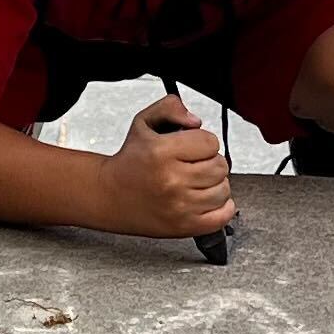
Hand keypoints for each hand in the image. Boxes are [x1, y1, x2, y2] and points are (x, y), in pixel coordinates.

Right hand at [106, 97, 234, 238]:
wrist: (109, 195)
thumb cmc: (130, 162)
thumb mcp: (144, 123)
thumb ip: (170, 108)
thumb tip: (196, 121)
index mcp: (162, 152)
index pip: (211, 142)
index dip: (204, 143)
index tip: (193, 148)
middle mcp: (171, 180)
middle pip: (220, 167)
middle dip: (210, 163)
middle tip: (193, 165)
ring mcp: (179, 206)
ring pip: (223, 190)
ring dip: (214, 185)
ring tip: (196, 182)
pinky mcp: (184, 226)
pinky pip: (222, 216)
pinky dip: (222, 207)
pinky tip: (206, 199)